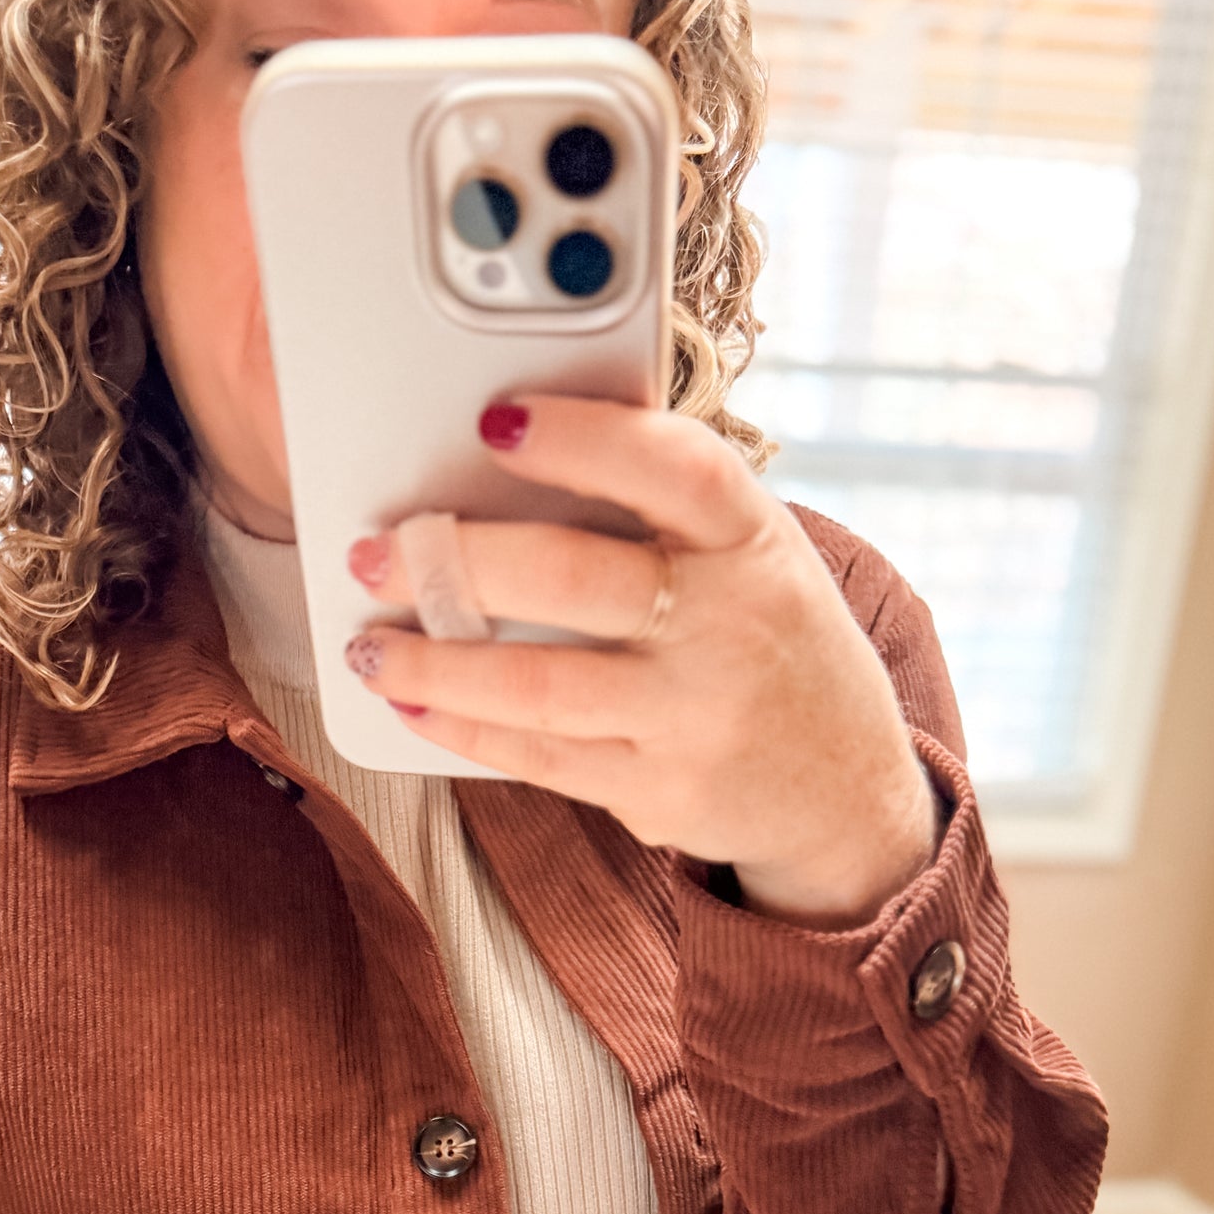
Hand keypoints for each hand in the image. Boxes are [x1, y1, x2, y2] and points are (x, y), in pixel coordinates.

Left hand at [342, 396, 939, 928]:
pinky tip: (414, 703)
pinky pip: (538, 757)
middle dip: (456, 561)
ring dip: (433, 664)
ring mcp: (693, 716)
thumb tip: (505, 462)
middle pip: (572, 578)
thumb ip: (661, 511)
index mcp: (752, 537)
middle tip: (377, 552)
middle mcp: (729, 623)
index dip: (581, 438)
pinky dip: (464, 728)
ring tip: (369, 647)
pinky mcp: (659, 791)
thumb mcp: (754, 553)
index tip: (496, 421)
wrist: (844, 789)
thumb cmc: (769, 640)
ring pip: (537, 685)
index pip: (672, 466)